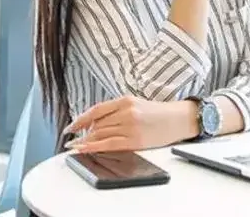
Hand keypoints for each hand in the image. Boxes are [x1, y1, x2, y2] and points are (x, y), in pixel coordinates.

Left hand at [63, 96, 196, 152]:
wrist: (179, 119)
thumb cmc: (158, 113)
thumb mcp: (137, 104)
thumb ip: (116, 111)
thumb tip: (93, 124)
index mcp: (126, 100)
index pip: (96, 110)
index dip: (80, 119)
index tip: (70, 128)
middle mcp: (127, 112)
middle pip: (97, 124)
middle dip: (84, 133)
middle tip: (75, 140)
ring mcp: (131, 126)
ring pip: (101, 134)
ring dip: (86, 141)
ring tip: (76, 146)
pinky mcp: (135, 140)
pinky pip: (108, 145)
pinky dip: (92, 147)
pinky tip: (82, 149)